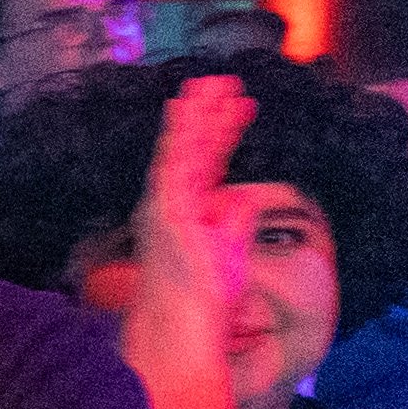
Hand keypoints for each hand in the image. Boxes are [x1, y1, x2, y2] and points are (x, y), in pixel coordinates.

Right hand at [107, 72, 256, 408]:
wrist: (180, 329)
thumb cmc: (201, 300)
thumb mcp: (230, 252)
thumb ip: (235, 221)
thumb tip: (244, 197)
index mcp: (187, 212)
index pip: (209, 162)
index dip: (226, 132)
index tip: (244, 105)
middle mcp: (170, 203)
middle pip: (193, 149)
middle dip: (208, 113)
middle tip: (223, 79)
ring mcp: (164, 205)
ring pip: (182, 148)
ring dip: (197, 113)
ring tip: (213, 82)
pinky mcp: (163, 210)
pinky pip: (174, 162)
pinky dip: (181, 134)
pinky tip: (189, 108)